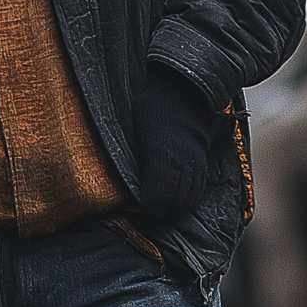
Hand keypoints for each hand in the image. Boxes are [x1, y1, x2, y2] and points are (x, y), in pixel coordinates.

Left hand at [133, 67, 219, 218]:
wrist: (181, 94)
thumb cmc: (148, 110)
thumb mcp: (129, 128)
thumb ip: (121, 155)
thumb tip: (104, 179)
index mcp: (161, 157)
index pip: (157, 200)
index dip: (147, 209)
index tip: (137, 207)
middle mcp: (183, 165)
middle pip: (173, 206)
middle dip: (158, 212)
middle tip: (144, 210)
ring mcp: (195, 167)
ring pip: (186, 202)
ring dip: (171, 208)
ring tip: (156, 205)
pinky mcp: (202, 166)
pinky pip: (196, 193)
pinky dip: (184, 200)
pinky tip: (171, 197)